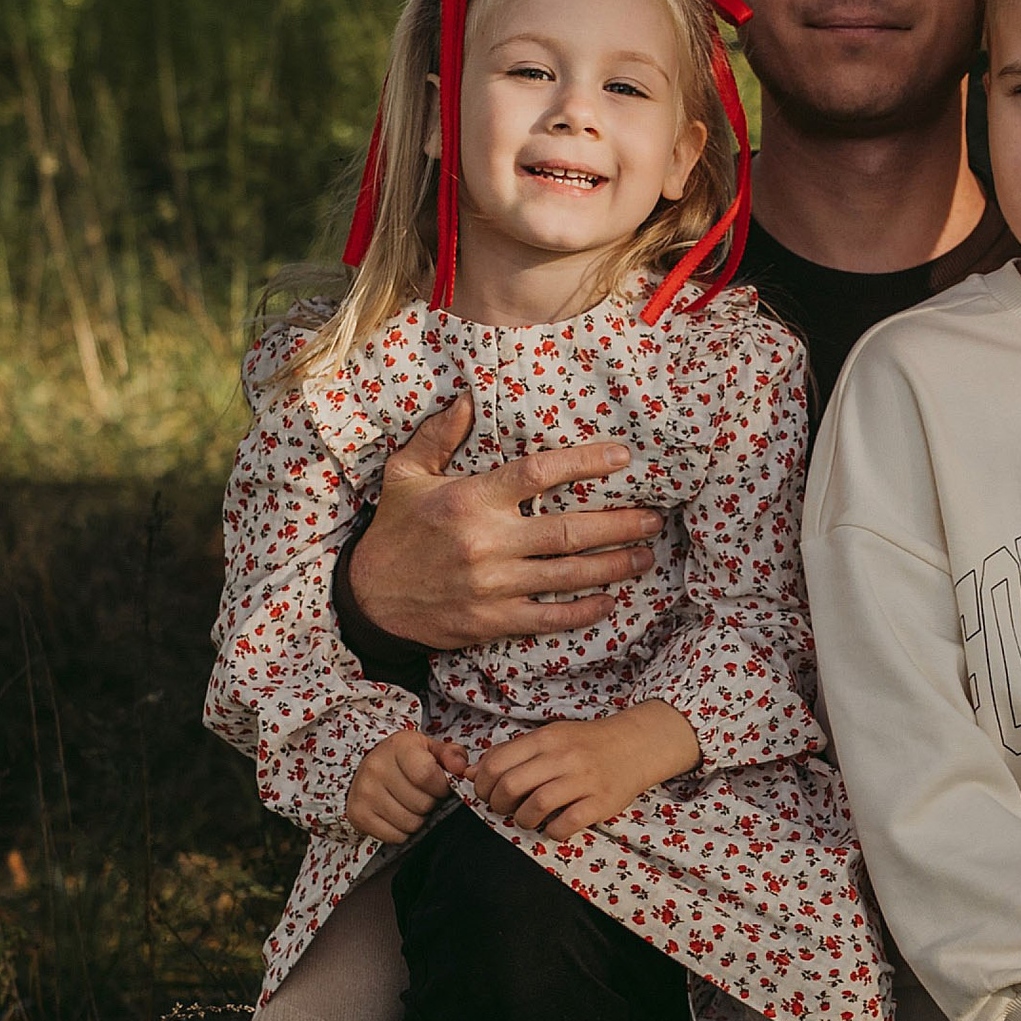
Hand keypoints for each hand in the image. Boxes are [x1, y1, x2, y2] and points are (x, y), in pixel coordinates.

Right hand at [344, 725, 468, 844]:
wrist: (367, 768)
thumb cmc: (405, 760)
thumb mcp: (430, 749)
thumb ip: (451, 755)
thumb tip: (460, 768)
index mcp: (398, 747)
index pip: (426, 775)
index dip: (441, 786)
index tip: (440, 786)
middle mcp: (376, 768)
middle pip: (422, 804)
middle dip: (431, 803)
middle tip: (424, 795)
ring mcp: (364, 793)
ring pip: (411, 824)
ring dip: (418, 819)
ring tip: (411, 804)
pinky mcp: (358, 815)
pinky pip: (395, 837)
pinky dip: (402, 831)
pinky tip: (398, 815)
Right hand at [351, 397, 666, 650]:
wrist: (367, 599)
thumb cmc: (392, 530)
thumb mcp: (405, 474)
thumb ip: (438, 436)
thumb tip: (469, 398)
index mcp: (469, 500)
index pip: (538, 474)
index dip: (585, 462)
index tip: (622, 457)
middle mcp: (486, 543)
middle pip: (568, 530)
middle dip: (618, 524)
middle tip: (653, 518)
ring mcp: (492, 586)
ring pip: (568, 575)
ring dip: (613, 566)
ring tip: (644, 556)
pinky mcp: (491, 621)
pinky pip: (548, 618)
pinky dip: (583, 612)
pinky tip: (609, 602)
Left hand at [469, 703, 700, 836]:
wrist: (635, 745)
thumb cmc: (586, 744)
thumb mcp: (548, 738)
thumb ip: (511, 753)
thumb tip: (470, 772)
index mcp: (546, 738)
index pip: (497, 762)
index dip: (482, 784)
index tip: (487, 793)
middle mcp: (563, 757)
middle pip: (511, 785)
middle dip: (498, 804)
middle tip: (504, 809)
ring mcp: (584, 780)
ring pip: (536, 806)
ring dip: (523, 820)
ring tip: (528, 819)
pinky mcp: (601, 802)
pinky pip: (566, 824)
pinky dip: (553, 831)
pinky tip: (554, 826)